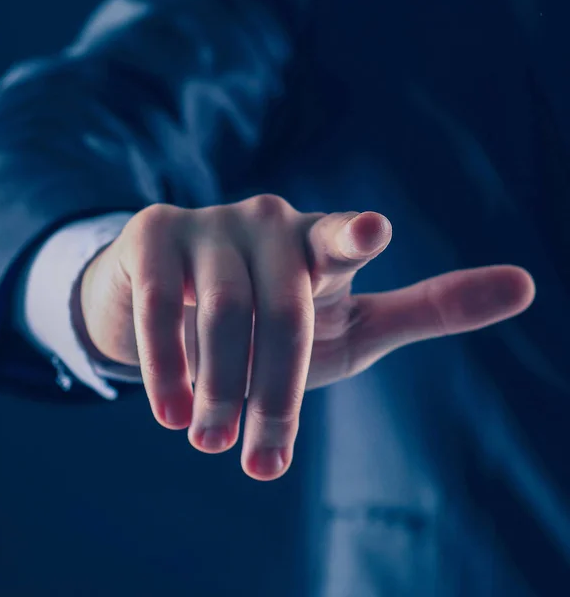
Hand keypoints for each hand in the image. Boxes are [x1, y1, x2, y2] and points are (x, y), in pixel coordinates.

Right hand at [79, 195, 534, 479]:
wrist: (184, 304)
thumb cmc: (281, 319)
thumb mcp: (355, 322)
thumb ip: (431, 307)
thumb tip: (529, 285)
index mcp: (321, 244)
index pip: (343, 238)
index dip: (356, 236)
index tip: (372, 232)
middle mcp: (269, 223)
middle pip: (281, 312)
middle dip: (272, 393)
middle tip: (257, 460)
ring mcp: (209, 225)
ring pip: (220, 313)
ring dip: (217, 389)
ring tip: (209, 441)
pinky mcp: (155, 235)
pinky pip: (158, 306)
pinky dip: (162, 365)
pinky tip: (168, 412)